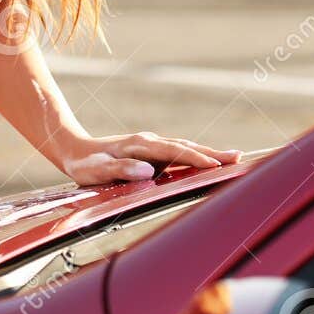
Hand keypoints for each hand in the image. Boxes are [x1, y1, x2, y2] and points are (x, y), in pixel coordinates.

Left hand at [58, 132, 241, 185]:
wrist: (75, 151)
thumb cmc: (86, 165)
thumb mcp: (98, 171)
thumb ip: (121, 170)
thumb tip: (148, 171)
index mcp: (140, 145)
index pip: (174, 151)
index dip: (196, 159)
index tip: (216, 165)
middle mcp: (149, 142)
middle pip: (186, 147)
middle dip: (212, 153)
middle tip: (238, 157)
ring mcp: (151, 146)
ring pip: (184, 148)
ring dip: (207, 153)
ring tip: (230, 158)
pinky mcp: (151, 152)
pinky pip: (177, 153)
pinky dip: (195, 156)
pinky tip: (206, 162)